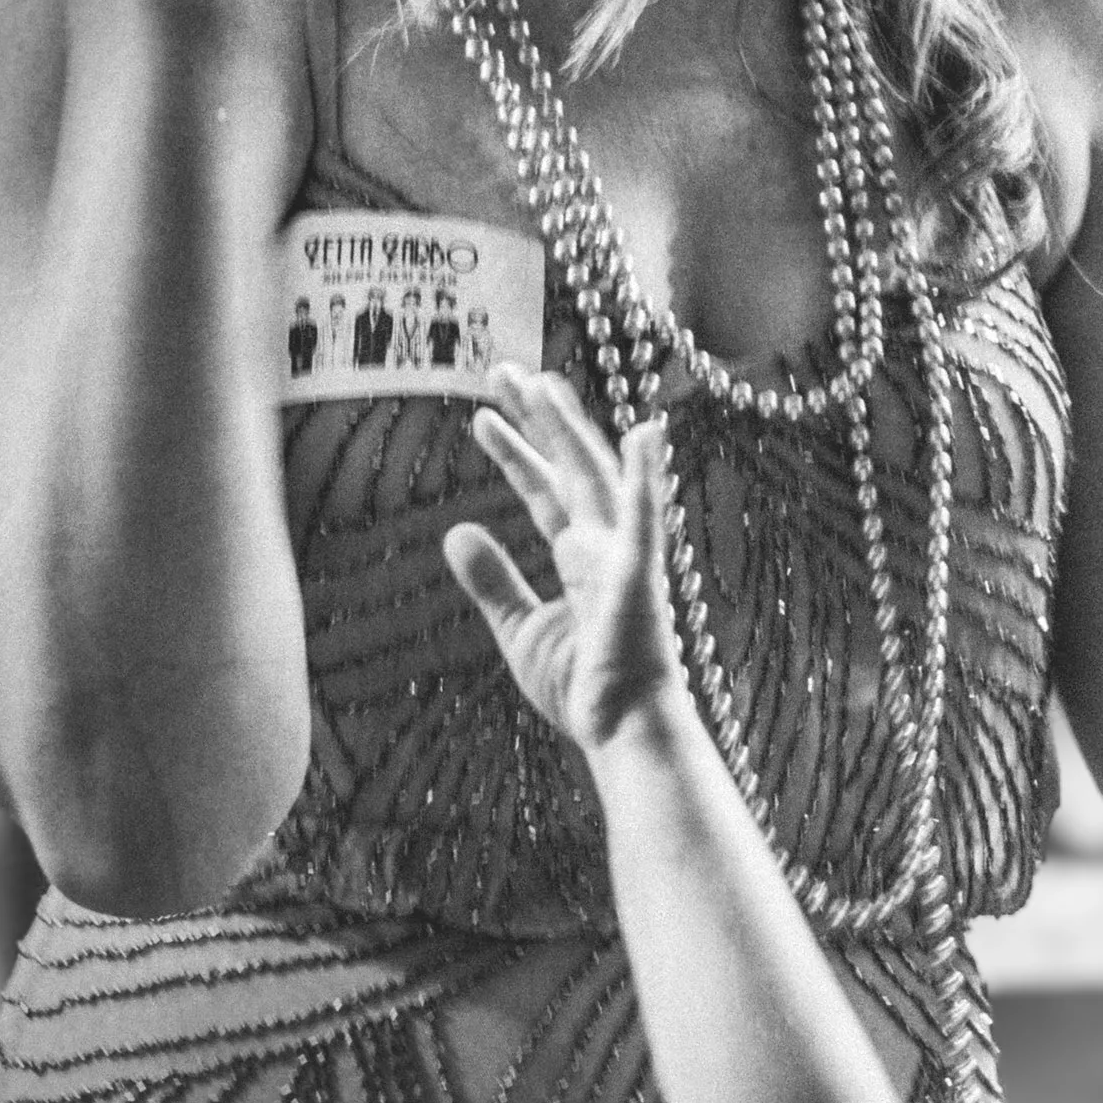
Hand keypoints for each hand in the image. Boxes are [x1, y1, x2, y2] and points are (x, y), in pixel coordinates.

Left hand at [444, 369, 684, 754]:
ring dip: (573, 429)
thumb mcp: (519, 629)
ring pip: (596, 477)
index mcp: (582, 559)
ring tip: (542, 383)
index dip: (516, 451)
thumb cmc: (586, 689)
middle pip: (568, 468)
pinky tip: (644, 434)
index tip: (485, 414)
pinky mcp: (640, 578)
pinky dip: (646, 478)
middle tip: (504, 370)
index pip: (544, 490)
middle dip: (539, 420)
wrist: (624, 733)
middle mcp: (607, 546)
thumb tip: (455, 531)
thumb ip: (491, 580)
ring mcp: (627, 557)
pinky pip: (646, 521)